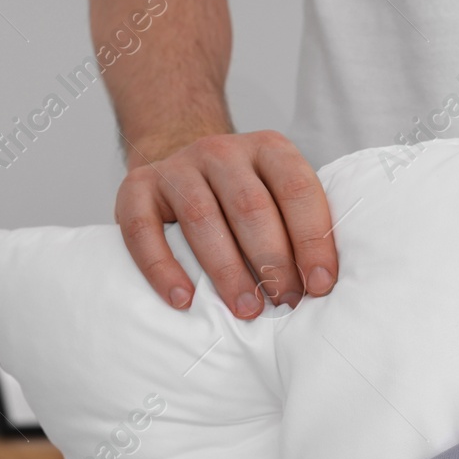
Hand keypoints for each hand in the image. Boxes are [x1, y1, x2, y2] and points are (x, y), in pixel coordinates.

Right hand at [115, 130, 337, 317]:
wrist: (179, 166)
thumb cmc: (241, 200)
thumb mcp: (276, 196)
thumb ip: (298, 227)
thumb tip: (322, 286)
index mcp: (268, 150)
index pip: (297, 189)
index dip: (312, 239)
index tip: (320, 285)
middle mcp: (222, 151)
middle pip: (251, 206)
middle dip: (272, 260)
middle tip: (285, 302)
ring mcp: (177, 167)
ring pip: (202, 218)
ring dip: (227, 270)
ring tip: (247, 309)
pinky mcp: (136, 188)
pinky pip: (143, 230)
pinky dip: (162, 268)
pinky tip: (183, 300)